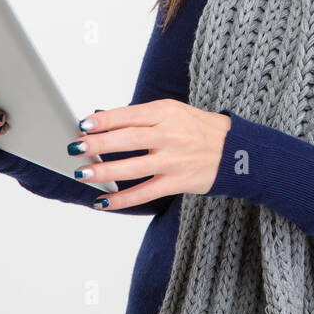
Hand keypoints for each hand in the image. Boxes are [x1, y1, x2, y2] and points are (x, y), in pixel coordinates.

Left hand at [67, 98, 231, 209]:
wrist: (237, 150)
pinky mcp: (178, 182)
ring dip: (105, 172)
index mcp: (166, 112)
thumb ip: (142, 117)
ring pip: (133, 167)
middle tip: (76, 148)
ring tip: (83, 174)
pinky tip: (103, 201)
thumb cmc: (200, 128)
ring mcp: (174, 160)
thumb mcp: (174, 111)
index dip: (104, 120)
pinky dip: (122, 199)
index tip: (83, 124)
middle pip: (128, 139)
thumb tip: (103, 122)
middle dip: (98, 144)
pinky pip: (145, 193)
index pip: (129, 115)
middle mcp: (170, 135)